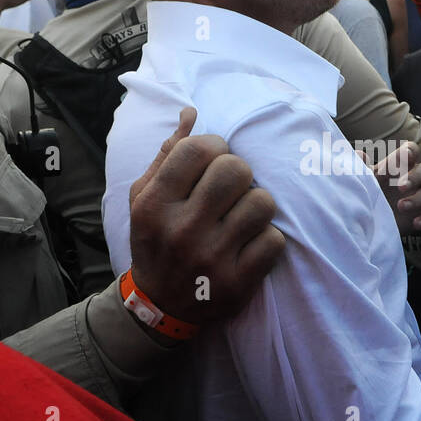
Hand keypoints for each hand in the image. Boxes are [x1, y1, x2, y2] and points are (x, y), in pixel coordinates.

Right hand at [127, 107, 283, 323]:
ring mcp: (212, 259)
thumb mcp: (145, 198)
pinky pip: (274, 240)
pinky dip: (266, 240)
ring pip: (262, 203)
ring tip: (241, 217)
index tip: (212, 162)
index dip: (214, 147)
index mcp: (154, 205)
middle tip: (230, 190)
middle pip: (236, 170)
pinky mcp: (238, 284)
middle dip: (239, 174)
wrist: (160, 308)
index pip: (198, 148)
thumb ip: (168, 155)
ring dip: (256, 206)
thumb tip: (192, 113)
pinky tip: (248, 245)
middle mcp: (181, 231)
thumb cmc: (157, 240)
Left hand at [357, 140, 420, 234]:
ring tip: (400, 206)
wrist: (367, 221)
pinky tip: (416, 223)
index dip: (411, 151)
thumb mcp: (361, 181)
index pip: (411, 152)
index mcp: (398, 167)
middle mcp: (412, 180)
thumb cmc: (367, 194)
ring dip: (417, 199)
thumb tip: (360, 155)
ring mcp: (418, 198)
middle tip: (401, 186)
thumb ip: (359, 168)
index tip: (407, 156)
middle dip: (415, 176)